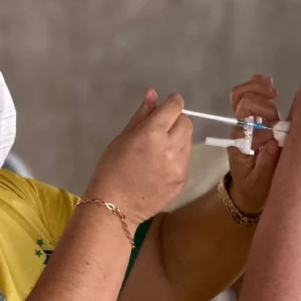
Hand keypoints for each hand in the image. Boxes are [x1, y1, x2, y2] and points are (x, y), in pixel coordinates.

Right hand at [86, 89, 192, 224]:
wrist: (115, 207)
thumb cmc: (111, 168)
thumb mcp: (123, 137)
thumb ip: (142, 114)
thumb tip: (153, 93)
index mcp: (152, 133)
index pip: (175, 108)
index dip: (173, 101)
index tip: (169, 103)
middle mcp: (170, 148)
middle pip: (186, 123)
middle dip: (177, 119)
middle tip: (162, 126)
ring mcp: (179, 166)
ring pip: (188, 141)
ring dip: (178, 137)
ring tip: (160, 146)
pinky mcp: (182, 180)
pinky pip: (186, 159)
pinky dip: (177, 155)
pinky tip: (161, 163)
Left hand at [227, 75, 281, 213]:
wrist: (248, 194)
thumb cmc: (254, 189)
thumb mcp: (259, 181)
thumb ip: (266, 164)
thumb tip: (274, 141)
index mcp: (241, 140)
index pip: (245, 115)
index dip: (263, 113)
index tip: (276, 124)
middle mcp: (242, 129)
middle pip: (243, 100)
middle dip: (260, 98)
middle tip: (274, 95)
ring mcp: (248, 124)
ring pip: (246, 96)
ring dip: (259, 88)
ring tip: (272, 88)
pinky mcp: (256, 123)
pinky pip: (251, 99)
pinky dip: (258, 87)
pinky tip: (269, 84)